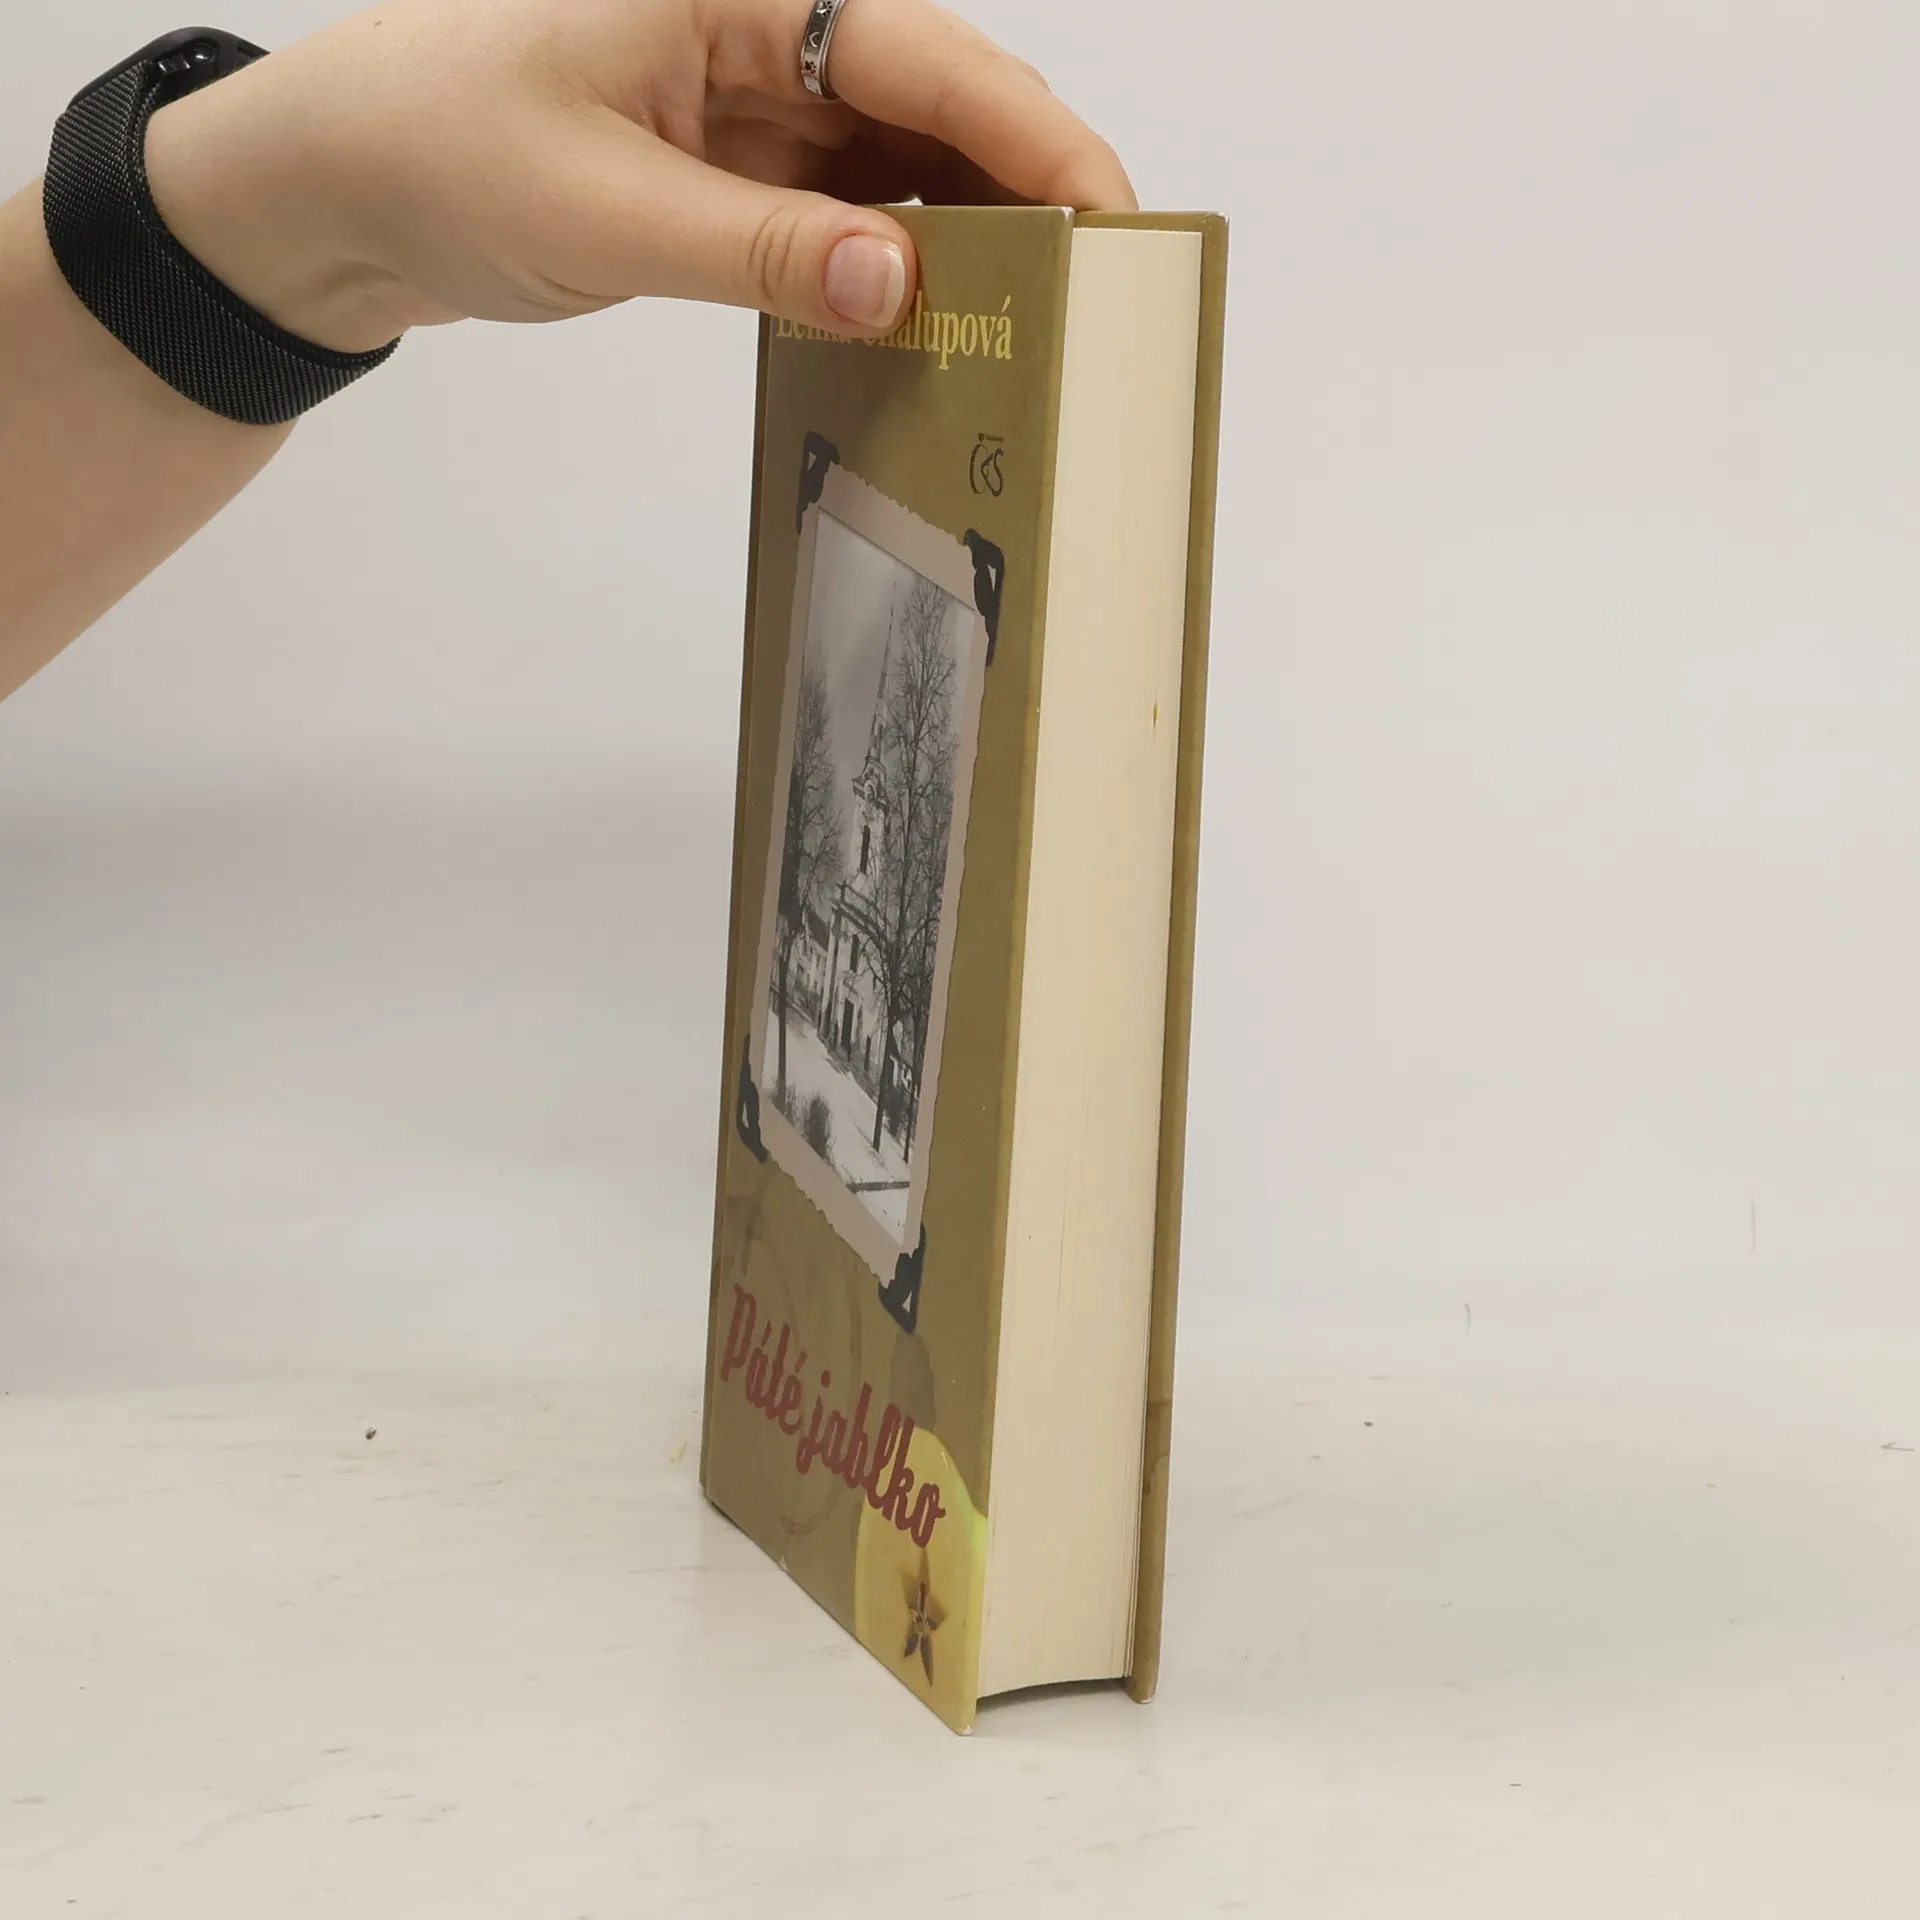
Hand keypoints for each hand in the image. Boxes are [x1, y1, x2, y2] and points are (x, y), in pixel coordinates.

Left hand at [142, 0, 1136, 354]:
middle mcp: (763, 26)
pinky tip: (932, 321)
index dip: (1032, 138)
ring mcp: (756, 97)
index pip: (924, 52)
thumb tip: (902, 282)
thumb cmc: (439, 153)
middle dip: (1023, 190)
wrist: (343, 184)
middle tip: (1094, 298)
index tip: (1110, 222)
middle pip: (939, 98)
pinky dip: (895, 262)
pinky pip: (851, 207)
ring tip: (1032, 325)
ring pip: (906, 158)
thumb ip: (755, 250)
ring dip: (967, 235)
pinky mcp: (740, 165)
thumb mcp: (599, 210)